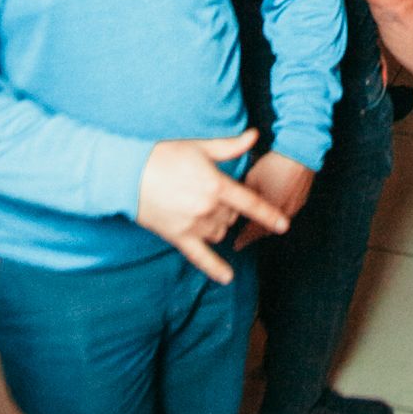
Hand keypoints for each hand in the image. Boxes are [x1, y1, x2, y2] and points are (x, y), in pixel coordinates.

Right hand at [136, 130, 289, 283]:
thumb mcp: (200, 147)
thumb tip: (254, 135)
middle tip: (212, 194)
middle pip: (232, 217)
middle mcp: (208, 208)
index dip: (269, 214)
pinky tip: (227, 278)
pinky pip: (200, 257)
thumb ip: (230, 147)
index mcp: (216, 185)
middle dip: (230, 209)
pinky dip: (215, 268)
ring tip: (203, 211)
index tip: (284, 224)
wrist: (128, 174)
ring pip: (220, 232)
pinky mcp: (178, 236)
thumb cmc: (165, 155)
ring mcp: (193, 225)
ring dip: (219, 225)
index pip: (250, 202)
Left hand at [239, 152, 315, 240]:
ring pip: (278, 223)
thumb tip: (237, 206)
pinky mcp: (301, 200)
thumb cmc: (273, 165)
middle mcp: (284, 213)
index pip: (254, 231)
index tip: (236, 246)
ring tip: (256, 226)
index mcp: (269, 210)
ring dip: (267, 226)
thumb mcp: (252, 179)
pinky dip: (277, 216)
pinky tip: (272, 211)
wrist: (298, 153)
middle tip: (244, 239)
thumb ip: (245, 196)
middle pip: (267, 230)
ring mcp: (295, 207)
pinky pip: (287, 214)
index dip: (243, 239)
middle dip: (254, 235)